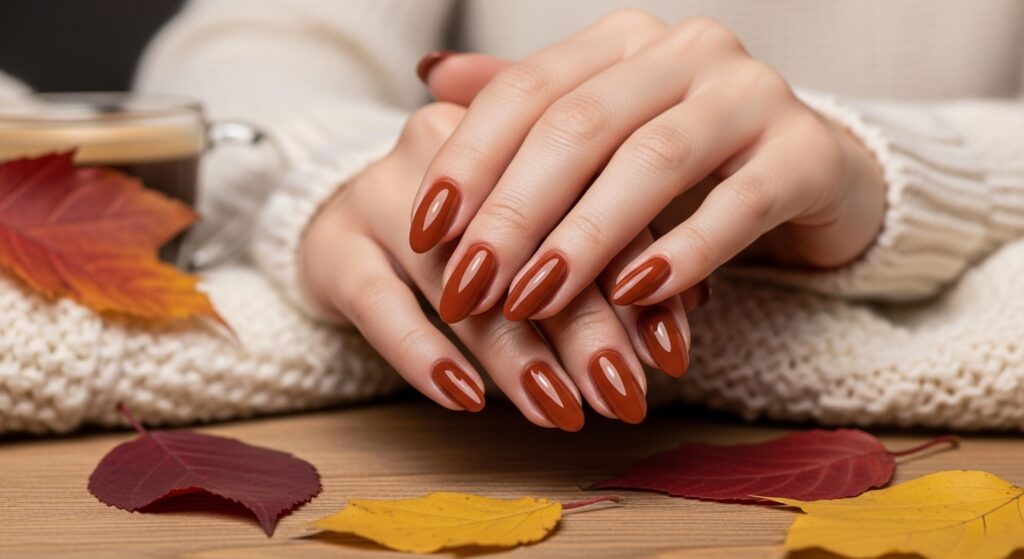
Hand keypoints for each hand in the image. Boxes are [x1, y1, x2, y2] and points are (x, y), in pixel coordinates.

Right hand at [301, 102, 695, 429]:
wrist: (345, 213)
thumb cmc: (467, 227)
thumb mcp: (537, 227)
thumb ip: (609, 250)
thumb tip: (694, 298)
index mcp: (515, 129)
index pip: (588, 204)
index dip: (635, 283)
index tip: (669, 356)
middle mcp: (448, 147)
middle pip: (526, 244)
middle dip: (583, 331)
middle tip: (621, 396)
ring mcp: (384, 193)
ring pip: (458, 280)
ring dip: (514, 354)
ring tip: (559, 411)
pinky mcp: (334, 243)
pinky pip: (381, 304)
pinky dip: (425, 355)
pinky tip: (466, 399)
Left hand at [410, 11, 885, 320]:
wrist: (813, 170)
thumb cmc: (688, 158)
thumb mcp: (602, 129)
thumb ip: (526, 106)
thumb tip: (430, 75)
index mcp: (624, 41)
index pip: (527, 89)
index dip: (469, 159)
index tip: (424, 230)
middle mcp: (687, 51)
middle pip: (579, 127)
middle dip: (513, 213)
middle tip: (467, 286)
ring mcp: (751, 96)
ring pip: (651, 162)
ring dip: (583, 239)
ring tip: (532, 300)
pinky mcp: (806, 154)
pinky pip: (738, 205)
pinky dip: (682, 252)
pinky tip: (633, 297)